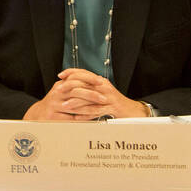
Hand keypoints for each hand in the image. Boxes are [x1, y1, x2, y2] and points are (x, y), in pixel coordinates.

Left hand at [23, 68, 147, 120]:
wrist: (132, 111)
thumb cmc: (113, 103)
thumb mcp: (100, 92)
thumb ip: (88, 88)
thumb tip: (72, 85)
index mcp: (100, 81)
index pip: (84, 72)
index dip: (71, 72)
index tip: (60, 75)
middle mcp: (104, 86)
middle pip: (84, 83)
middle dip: (69, 87)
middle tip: (57, 91)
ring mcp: (109, 97)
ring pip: (88, 97)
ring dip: (75, 102)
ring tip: (64, 106)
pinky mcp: (112, 108)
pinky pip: (96, 110)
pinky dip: (86, 114)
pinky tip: (77, 118)